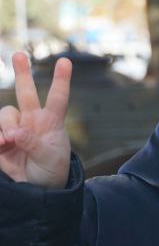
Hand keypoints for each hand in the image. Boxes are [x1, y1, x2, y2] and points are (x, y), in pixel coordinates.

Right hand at [0, 53, 71, 187]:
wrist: (37, 191)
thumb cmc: (51, 171)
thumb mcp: (49, 159)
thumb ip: (33, 144)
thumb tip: (16, 133)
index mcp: (51, 123)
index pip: (58, 98)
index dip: (61, 80)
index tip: (66, 61)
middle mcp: (32, 121)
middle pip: (26, 93)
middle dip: (22, 73)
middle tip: (18, 55)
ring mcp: (14, 129)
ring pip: (5, 114)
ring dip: (5, 125)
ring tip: (8, 142)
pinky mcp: (1, 141)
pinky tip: (2, 146)